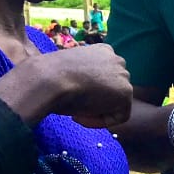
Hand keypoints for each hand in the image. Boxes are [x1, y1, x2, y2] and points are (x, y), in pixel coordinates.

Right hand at [0, 44, 132, 127]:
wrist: (47, 80)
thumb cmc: (47, 75)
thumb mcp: (67, 70)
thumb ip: (82, 76)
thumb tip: (83, 89)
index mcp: (103, 50)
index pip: (104, 75)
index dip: (88, 90)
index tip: (71, 95)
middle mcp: (117, 59)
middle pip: (112, 88)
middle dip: (94, 100)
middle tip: (73, 106)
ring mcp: (124, 75)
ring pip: (116, 102)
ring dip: (96, 111)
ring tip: (74, 113)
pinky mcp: (126, 93)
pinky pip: (119, 116)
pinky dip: (101, 122)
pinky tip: (80, 117)